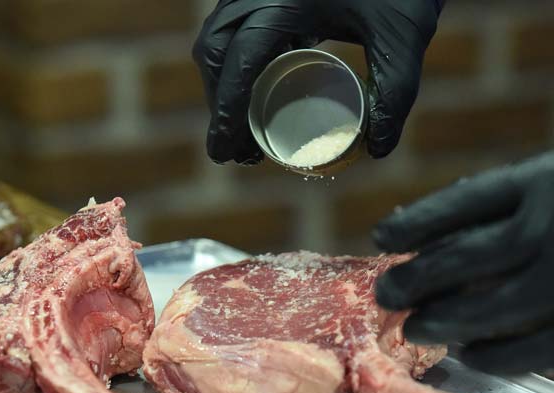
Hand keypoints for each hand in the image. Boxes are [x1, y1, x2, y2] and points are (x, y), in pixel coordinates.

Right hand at [193, 0, 442, 164]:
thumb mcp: (403, 36)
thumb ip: (394, 92)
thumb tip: (378, 148)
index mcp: (284, 0)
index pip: (238, 61)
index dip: (226, 111)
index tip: (223, 151)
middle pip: (214, 50)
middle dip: (219, 101)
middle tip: (234, 146)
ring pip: (219, 36)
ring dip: (223, 82)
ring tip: (243, 126)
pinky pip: (237, 25)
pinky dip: (238, 60)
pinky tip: (259, 87)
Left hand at [374, 151, 553, 373]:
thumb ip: (510, 201)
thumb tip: (429, 236)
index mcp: (545, 180)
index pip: (462, 204)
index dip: (415, 224)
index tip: (381, 239)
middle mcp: (553, 226)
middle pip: (463, 258)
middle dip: (415, 279)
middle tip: (385, 295)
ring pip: (492, 307)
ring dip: (445, 320)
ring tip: (416, 328)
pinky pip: (536, 347)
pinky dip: (497, 355)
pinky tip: (471, 356)